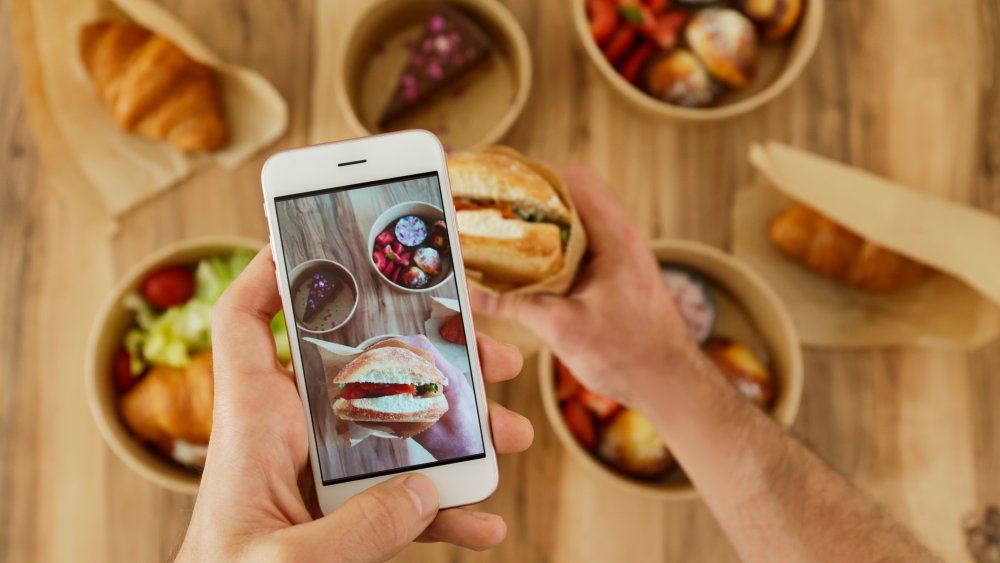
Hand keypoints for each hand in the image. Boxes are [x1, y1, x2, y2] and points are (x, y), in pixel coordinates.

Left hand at [176, 249, 532, 561]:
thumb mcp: (287, 562)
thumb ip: (358, 529)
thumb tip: (428, 492)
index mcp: (255, 422)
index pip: (246, 323)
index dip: (269, 272)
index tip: (314, 240)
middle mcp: (293, 433)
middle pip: (362, 363)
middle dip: (429, 351)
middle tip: (488, 356)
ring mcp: (325, 470)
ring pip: (399, 423)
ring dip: (458, 426)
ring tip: (510, 434)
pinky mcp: (346, 512)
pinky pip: (405, 495)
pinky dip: (446, 503)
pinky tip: (484, 518)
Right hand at [470, 166, 701, 408]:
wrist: (672, 384)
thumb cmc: (630, 356)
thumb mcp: (563, 329)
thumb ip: (515, 306)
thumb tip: (473, 293)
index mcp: (616, 239)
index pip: (575, 182)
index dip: (535, 175)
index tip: (501, 181)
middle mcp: (623, 239)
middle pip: (576, 194)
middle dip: (535, 195)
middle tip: (498, 205)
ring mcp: (623, 256)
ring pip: (581, 219)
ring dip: (546, 220)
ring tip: (508, 230)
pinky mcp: (620, 275)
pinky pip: (585, 244)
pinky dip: (557, 245)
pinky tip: (532, 264)